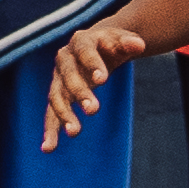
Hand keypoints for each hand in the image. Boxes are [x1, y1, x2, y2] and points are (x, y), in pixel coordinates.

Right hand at [43, 22, 143, 148]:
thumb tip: (139, 45)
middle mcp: (64, 60)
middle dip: (80, 93)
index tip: (103, 80)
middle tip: (93, 110)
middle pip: (69, 77)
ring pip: (57, 97)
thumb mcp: (122, 39)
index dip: (93, 65)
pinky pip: (51, 114)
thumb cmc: (112, 43)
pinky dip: (50, 130)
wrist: (96, 45)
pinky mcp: (58, 95)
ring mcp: (59, 78)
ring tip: (74, 132)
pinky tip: (48, 148)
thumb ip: (130, 42)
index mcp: (81, 42)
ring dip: (64, 115)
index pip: (85, 53)